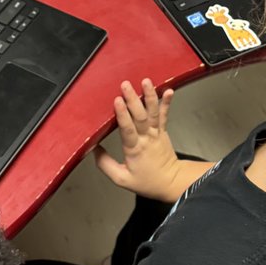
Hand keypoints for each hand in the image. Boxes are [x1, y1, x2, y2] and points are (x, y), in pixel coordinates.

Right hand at [94, 79, 184, 200]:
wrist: (171, 183)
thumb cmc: (147, 181)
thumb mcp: (121, 179)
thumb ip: (105, 164)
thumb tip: (93, 150)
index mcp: (134, 149)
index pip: (128, 129)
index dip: (122, 114)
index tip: (117, 101)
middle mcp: (146, 138)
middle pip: (139, 116)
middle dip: (132, 99)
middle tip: (126, 85)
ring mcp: (156, 133)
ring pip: (153, 112)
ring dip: (149, 95)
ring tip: (146, 81)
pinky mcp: (163, 131)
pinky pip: (165, 114)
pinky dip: (167, 102)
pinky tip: (169, 90)